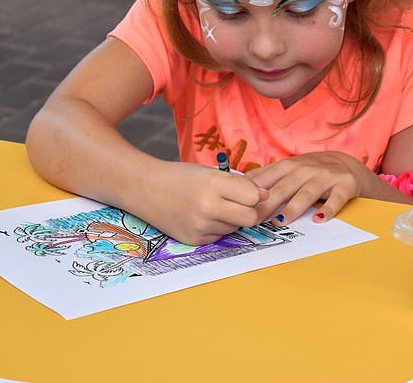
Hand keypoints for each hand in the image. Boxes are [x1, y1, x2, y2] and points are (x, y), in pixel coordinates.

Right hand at [140, 163, 268, 245]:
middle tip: (237, 204)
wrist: (145, 189)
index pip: (254, 196)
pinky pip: (220, 237)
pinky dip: (217, 228)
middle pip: (250, 218)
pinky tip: (202, 217)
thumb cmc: (180, 177)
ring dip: (231, 219)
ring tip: (213, 207)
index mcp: (214, 184)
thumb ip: (239, 183)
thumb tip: (266, 196)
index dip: (254, 194)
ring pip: (235, 228)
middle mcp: (208, 207)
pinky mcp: (195, 240)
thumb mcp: (211, 172)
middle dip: (249, 211)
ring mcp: (200, 226)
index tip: (246, 191)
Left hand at [245, 151, 368, 225]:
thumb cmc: (310, 172)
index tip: (240, 209)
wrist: (347, 164)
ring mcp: (326, 176)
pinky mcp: (345, 185)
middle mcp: (306, 169)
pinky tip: (320, 219)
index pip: (267, 180)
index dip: (252, 195)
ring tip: (280, 221)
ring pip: (307, 193)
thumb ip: (266, 176)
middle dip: (267, 204)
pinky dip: (329, 209)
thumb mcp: (288, 169)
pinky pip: (337, 198)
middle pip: (283, 188)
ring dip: (293, 207)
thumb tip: (237, 185)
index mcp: (288, 166)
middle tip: (253, 221)